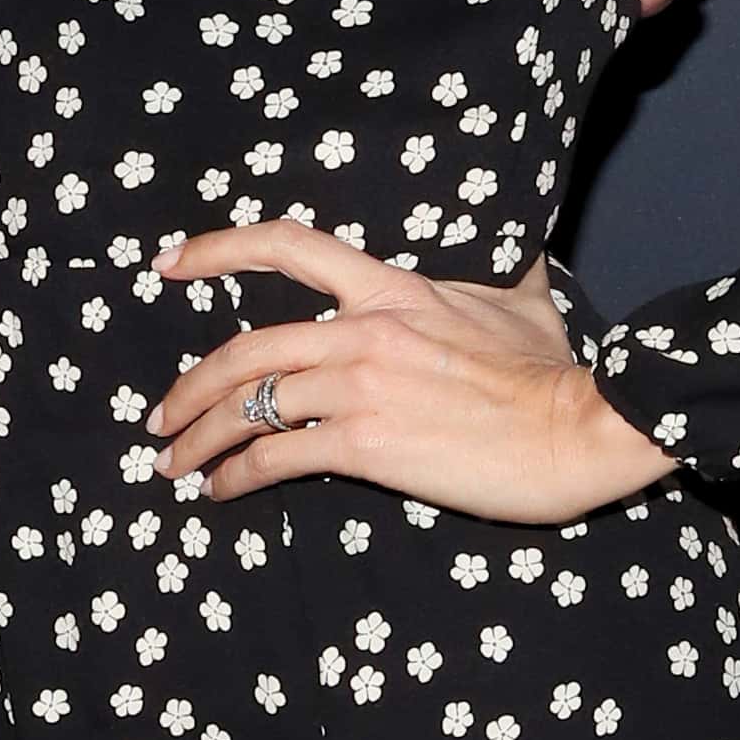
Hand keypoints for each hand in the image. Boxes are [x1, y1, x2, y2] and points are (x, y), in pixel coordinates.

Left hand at [150, 222, 673, 522]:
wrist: (580, 427)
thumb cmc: (556, 373)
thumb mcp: (522, 301)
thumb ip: (494, 276)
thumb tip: (519, 252)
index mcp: (391, 288)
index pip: (288, 246)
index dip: (217, 250)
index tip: (168, 263)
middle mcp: (363, 330)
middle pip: (245, 348)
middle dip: (188, 387)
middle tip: (159, 419)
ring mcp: (360, 385)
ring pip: (249, 405)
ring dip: (200, 439)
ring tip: (175, 464)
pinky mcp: (366, 443)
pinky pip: (275, 457)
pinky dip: (235, 476)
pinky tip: (219, 492)